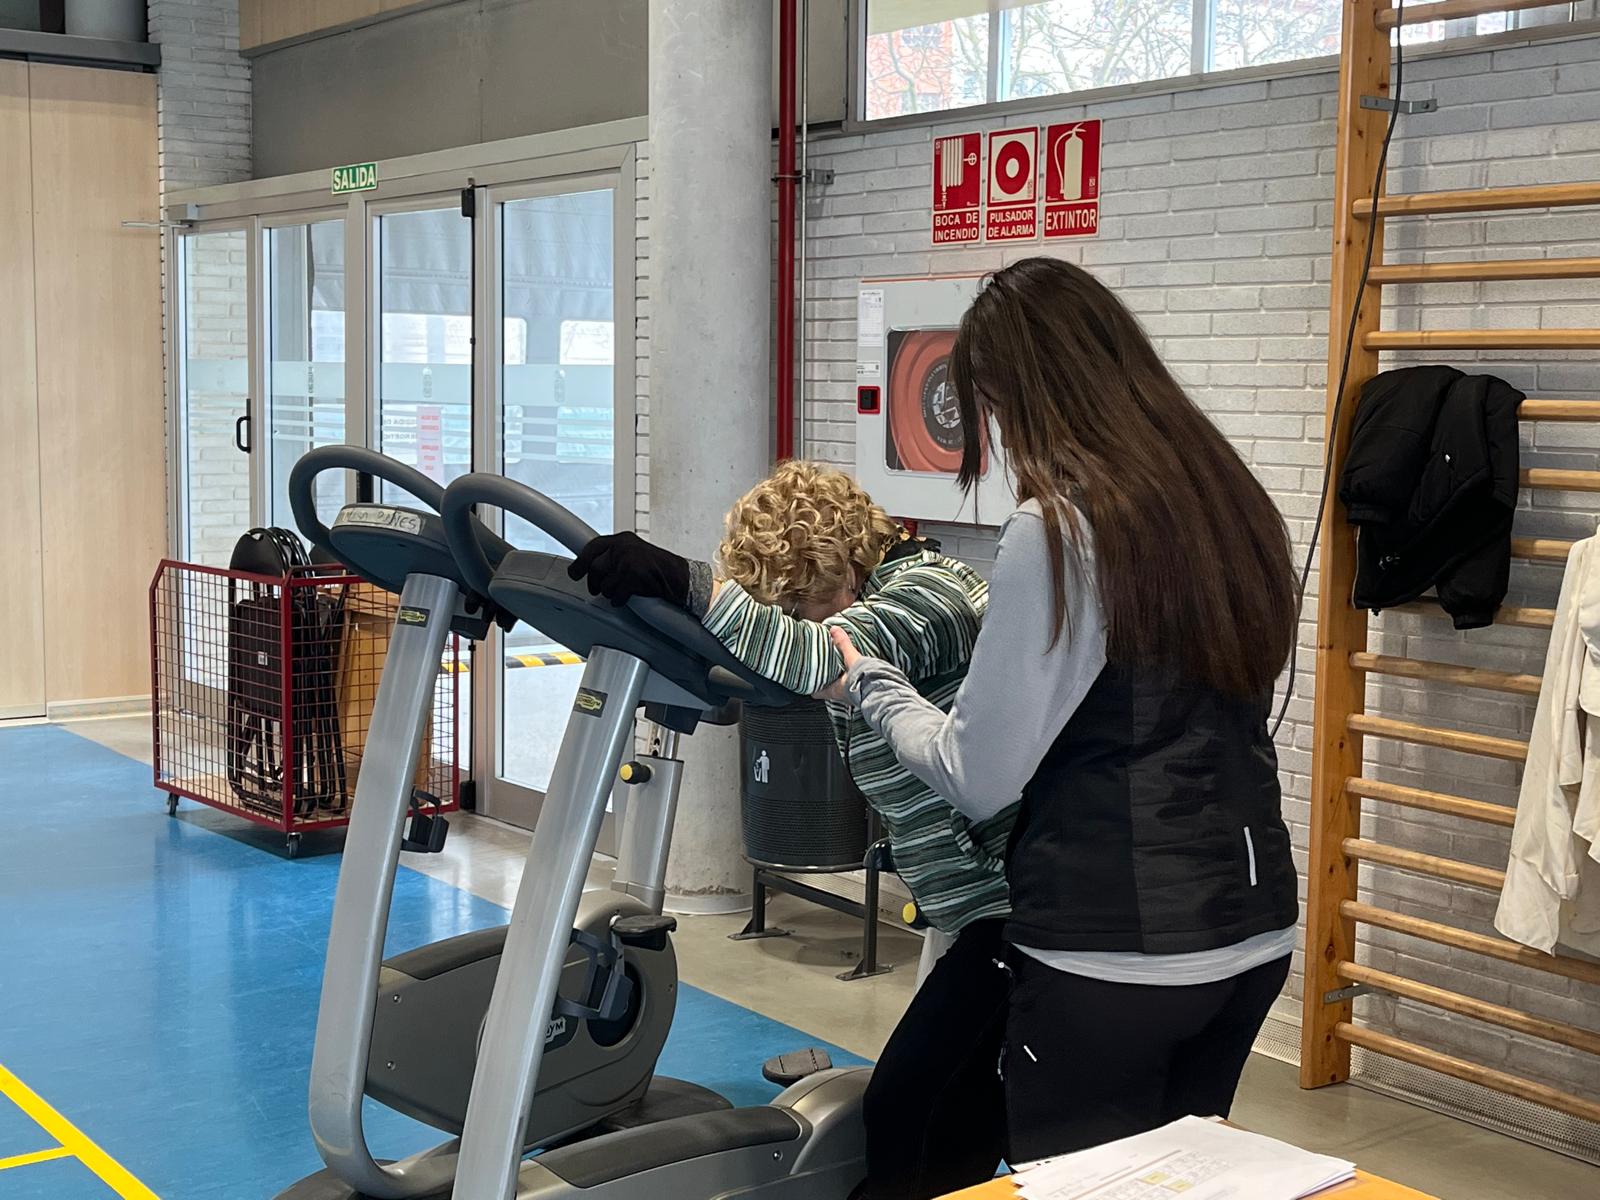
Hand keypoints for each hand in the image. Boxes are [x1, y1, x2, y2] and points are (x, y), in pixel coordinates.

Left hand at [568, 531, 689, 607]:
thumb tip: (595, 569)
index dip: (580, 561)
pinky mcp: (633, 576)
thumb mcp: (635, 555)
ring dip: (610, 592)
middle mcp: (624, 547)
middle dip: (594, 582)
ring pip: (604, 583)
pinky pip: (616, 594)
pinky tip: (627, 599)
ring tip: (622, 592)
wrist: (682, 579)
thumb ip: (616, 557)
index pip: (592, 547)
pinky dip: (620, 600)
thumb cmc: (659, 570)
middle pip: (594, 568)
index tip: (574, 572)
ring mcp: (628, 561)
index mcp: (623, 540)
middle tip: (596, 589)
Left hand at [814, 626, 862, 704]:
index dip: (810, 685)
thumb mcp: (851, 659)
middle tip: (822, 667)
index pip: (816, 692)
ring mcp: (852, 696)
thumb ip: (843, 644)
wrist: (883, 690)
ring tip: (837, 666)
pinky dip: (851, 678)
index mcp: (834, 690)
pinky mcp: (863, 693)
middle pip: (828, 690)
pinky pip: (853, 685)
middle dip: (825, 679)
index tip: (807, 677)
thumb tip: (834, 630)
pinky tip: (854, 669)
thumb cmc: (864, 680)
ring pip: (841, 688)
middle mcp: (842, 696)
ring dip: (839, 679)